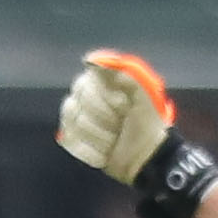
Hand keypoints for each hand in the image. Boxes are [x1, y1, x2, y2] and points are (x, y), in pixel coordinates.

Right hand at [56, 50, 176, 185]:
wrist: (147, 157)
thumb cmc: (147, 124)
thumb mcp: (143, 93)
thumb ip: (122, 71)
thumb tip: (91, 60)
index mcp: (100, 84)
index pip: (84, 85)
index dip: (104, 100)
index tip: (123, 106)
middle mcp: (84, 99)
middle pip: (75, 105)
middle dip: (103, 120)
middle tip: (120, 125)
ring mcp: (77, 120)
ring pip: (73, 124)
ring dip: (100, 137)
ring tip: (115, 140)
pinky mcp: (74, 141)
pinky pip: (71, 142)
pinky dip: (91, 151)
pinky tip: (105, 153)